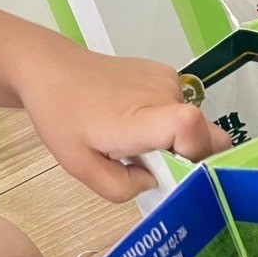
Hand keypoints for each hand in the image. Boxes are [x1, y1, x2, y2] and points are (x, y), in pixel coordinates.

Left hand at [17, 44, 230, 201]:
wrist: (51, 68)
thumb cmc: (61, 115)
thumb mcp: (80, 165)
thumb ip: (119, 187)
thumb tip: (152, 181)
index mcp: (138, 117)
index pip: (190, 127)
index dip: (194, 155)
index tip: (170, 170)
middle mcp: (162, 93)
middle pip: (206, 137)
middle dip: (186, 159)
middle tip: (144, 161)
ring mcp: (167, 79)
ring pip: (192, 126)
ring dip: (168, 141)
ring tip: (127, 137)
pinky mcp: (165, 73)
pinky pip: (179, 109)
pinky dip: (162, 122)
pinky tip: (129, 118)